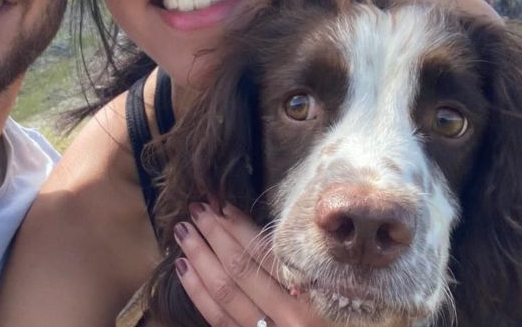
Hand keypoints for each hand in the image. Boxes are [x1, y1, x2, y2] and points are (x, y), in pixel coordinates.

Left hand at [173, 203, 327, 326]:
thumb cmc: (338, 322)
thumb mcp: (331, 295)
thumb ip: (302, 270)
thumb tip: (256, 232)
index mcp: (314, 299)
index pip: (268, 255)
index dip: (240, 228)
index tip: (222, 206)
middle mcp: (290, 318)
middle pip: (242, 269)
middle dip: (214, 235)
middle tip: (197, 208)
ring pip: (224, 291)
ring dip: (200, 257)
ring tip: (184, 232)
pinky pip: (216, 317)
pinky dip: (197, 290)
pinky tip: (183, 268)